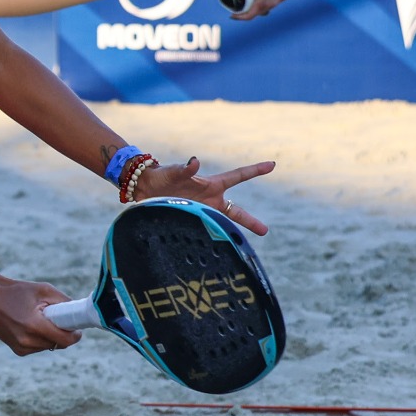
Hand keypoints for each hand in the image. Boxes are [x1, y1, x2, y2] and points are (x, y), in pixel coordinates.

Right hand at [0, 260, 80, 354]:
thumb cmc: (17, 291)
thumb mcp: (43, 290)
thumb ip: (63, 301)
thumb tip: (78, 311)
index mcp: (34, 325)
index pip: (64, 340)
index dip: (75, 335)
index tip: (79, 330)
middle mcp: (27, 340)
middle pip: (58, 344)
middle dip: (63, 334)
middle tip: (61, 320)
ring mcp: (21, 347)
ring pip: (48, 347)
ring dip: (51, 337)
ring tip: (41, 320)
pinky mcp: (18, 350)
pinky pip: (38, 348)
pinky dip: (40, 339)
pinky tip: (31, 326)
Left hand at [134, 158, 273, 235]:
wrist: (143, 189)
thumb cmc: (160, 176)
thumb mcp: (173, 172)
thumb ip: (184, 169)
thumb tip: (194, 161)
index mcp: (210, 185)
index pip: (238, 176)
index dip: (255, 170)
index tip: (272, 165)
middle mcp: (209, 200)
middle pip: (235, 211)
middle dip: (250, 221)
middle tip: (265, 231)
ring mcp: (201, 211)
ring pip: (222, 226)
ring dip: (231, 236)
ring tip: (240, 249)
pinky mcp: (191, 221)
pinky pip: (204, 232)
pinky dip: (211, 241)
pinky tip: (216, 254)